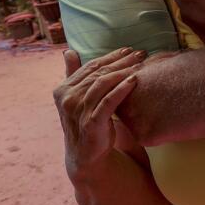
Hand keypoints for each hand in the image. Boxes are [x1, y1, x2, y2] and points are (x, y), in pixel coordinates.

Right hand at [53, 48, 145, 176]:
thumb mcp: (79, 98)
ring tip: (141, 64)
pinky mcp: (91, 122)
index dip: (110, 56)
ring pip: (103, 84)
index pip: (90, 67)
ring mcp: (78, 110)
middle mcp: (67, 98)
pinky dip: (121, 89)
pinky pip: (108, 101)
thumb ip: (74, 75)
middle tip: (141, 53)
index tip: (129, 49)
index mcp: (63, 89)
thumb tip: (69, 51)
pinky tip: (134, 80)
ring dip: (123, 71)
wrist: (87, 154)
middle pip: (98, 73)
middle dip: (121, 61)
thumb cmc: (86, 122)